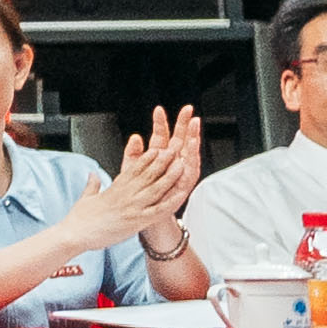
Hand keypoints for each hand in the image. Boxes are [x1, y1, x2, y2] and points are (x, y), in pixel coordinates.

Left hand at [111, 110, 206, 236]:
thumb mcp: (131, 171)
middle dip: (184, 125)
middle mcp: (171, 165)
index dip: (160, 123)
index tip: (159, 110)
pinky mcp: (183, 187)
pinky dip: (191, 162)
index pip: (161, 136)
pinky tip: (192, 151)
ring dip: (193, 140)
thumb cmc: (136, 195)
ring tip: (195, 128)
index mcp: (157, 159)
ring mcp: (179, 175)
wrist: (142, 218)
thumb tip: (135, 136)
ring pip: (188, 154)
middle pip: (179, 141)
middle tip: (188, 111)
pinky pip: (189, 173)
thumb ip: (133, 153)